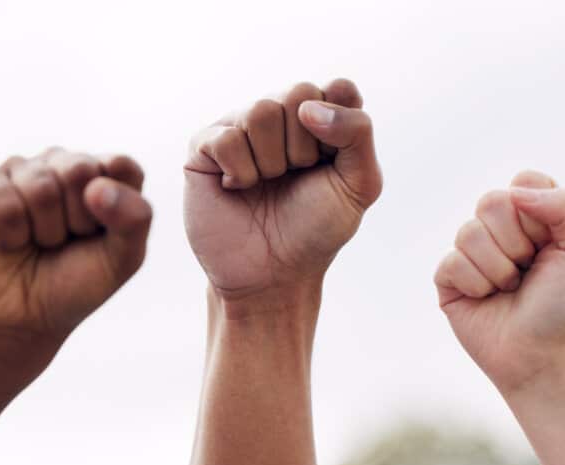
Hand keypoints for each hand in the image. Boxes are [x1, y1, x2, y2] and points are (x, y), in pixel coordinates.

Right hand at [0, 147, 151, 370]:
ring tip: (39, 243)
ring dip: (44, 231)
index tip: (100, 233)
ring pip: (41, 186)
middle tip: (66, 241)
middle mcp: (65, 166)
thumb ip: (134, 218)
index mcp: (105, 177)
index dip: (113, 204)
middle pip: (80, 168)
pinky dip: (10, 235)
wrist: (23, 319)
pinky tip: (10, 242)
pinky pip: (3, 200)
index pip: (121, 165)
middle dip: (77, 219)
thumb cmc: (76, 284)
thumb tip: (97, 186)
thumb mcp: (122, 259)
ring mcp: (25, 171)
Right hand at [184, 79, 381, 305]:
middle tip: (295, 178)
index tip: (330, 162)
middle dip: (304, 148)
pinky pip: (227, 137)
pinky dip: (240, 171)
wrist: (273, 275)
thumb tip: (308, 108)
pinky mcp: (204, 147)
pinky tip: (236, 188)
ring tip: (265, 185)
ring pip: (261, 111)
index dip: (338, 125)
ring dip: (272, 162)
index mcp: (320, 121)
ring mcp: (240, 128)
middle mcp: (280, 117)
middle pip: (299, 93)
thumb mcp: (359, 185)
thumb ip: (357, 133)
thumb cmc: (315, 230)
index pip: (338, 89)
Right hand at [434, 170, 564, 391]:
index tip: (550, 245)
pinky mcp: (449, 277)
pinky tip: (487, 299)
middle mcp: (500, 228)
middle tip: (528, 270)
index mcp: (534, 214)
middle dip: (516, 243)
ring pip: (469, 232)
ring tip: (510, 288)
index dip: (537, 213)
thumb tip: (514, 192)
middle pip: (490, 201)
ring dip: (498, 269)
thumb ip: (564, 206)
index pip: (524, 182)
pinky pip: (452, 262)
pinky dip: (477, 285)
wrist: (543, 355)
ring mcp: (471, 252)